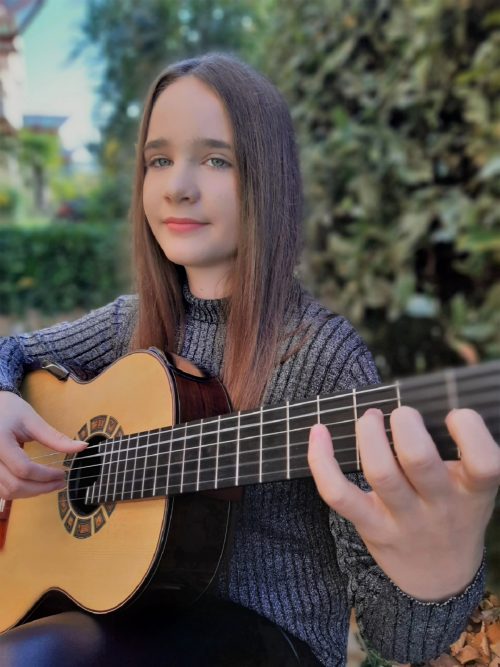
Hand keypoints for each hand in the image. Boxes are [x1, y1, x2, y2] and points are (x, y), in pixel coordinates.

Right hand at [0, 391, 85, 499]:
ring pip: (7, 492)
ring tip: (49, 485)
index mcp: (0, 442)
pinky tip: (34, 484)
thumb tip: (82, 447)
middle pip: (15, 485)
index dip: (46, 475)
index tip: (63, 473)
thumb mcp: (32, 421)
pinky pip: (2, 490)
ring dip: (31, 492)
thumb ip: (55, 438)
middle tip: (60, 483)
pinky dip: (19, 491)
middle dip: (41, 488)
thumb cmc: (10, 410)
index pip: (24, 469)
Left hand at [308, 406, 499, 600]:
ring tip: (371, 417)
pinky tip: (319, 432)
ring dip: (369, 434)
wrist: (441, 576)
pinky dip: (322, 461)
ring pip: (380, 472)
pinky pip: (339, 494)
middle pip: (418, 459)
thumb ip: (460, 453)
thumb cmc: (456, 511)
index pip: (483, 463)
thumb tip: (427, 397)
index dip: (469, 429)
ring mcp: (403, 519)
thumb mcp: (472, 487)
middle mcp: (440, 506)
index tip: (454, 414)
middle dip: (404, 423)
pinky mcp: (370, 526)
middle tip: (402, 413)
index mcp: (473, 491)